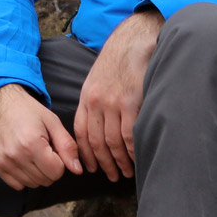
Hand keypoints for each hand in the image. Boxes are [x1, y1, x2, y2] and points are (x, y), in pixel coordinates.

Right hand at [0, 84, 82, 190]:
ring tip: (32, 152)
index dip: (60, 161)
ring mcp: (3, 162)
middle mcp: (15, 155)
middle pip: (45, 180)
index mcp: (31, 143)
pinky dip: (24, 176)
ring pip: (32, 184)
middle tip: (42, 149)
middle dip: (49, 167)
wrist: (1, 102)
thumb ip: (67, 146)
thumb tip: (77, 170)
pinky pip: (18, 185)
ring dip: (37, 172)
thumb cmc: (28, 111)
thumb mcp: (53, 122)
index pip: (57, 172)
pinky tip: (22, 159)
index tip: (52, 148)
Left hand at [75, 5, 162, 181]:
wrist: (134, 39)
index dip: (85, 154)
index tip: (91, 168)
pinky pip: (130, 134)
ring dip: (120, 161)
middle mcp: (96, 102)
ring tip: (126, 172)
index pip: (80, 133)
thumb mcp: (97, 79)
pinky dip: (132, 151)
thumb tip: (98, 128)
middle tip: (112, 176)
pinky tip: (136, 159)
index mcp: (86, 97)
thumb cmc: (118, 61)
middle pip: (96, 142)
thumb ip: (95, 102)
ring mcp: (113, 103)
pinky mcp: (131, 102)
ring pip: (113, 142)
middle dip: (104, 163)